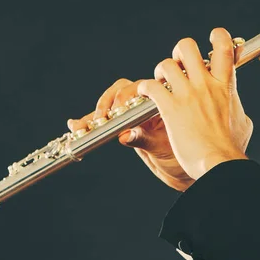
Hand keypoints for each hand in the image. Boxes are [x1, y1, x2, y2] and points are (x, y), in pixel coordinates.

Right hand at [67, 79, 194, 190]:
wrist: (184, 171)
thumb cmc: (180, 156)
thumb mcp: (162, 148)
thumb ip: (144, 139)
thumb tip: (125, 135)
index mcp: (163, 102)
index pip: (141, 88)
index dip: (126, 96)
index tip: (118, 109)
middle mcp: (148, 104)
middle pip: (124, 90)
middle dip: (109, 102)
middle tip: (102, 118)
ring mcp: (135, 114)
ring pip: (112, 102)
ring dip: (97, 111)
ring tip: (83, 124)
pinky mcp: (124, 126)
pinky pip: (105, 120)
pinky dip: (89, 121)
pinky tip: (75, 125)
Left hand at [137, 27, 252, 180]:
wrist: (219, 161)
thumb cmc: (231, 147)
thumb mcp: (243, 123)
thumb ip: (237, 110)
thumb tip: (240, 113)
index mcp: (225, 85)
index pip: (224, 47)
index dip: (218, 36)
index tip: (212, 40)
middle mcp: (205, 84)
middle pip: (187, 47)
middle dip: (179, 52)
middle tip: (178, 65)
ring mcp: (187, 94)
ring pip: (166, 64)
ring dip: (160, 71)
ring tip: (159, 82)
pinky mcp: (170, 108)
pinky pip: (151, 86)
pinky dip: (145, 88)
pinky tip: (147, 95)